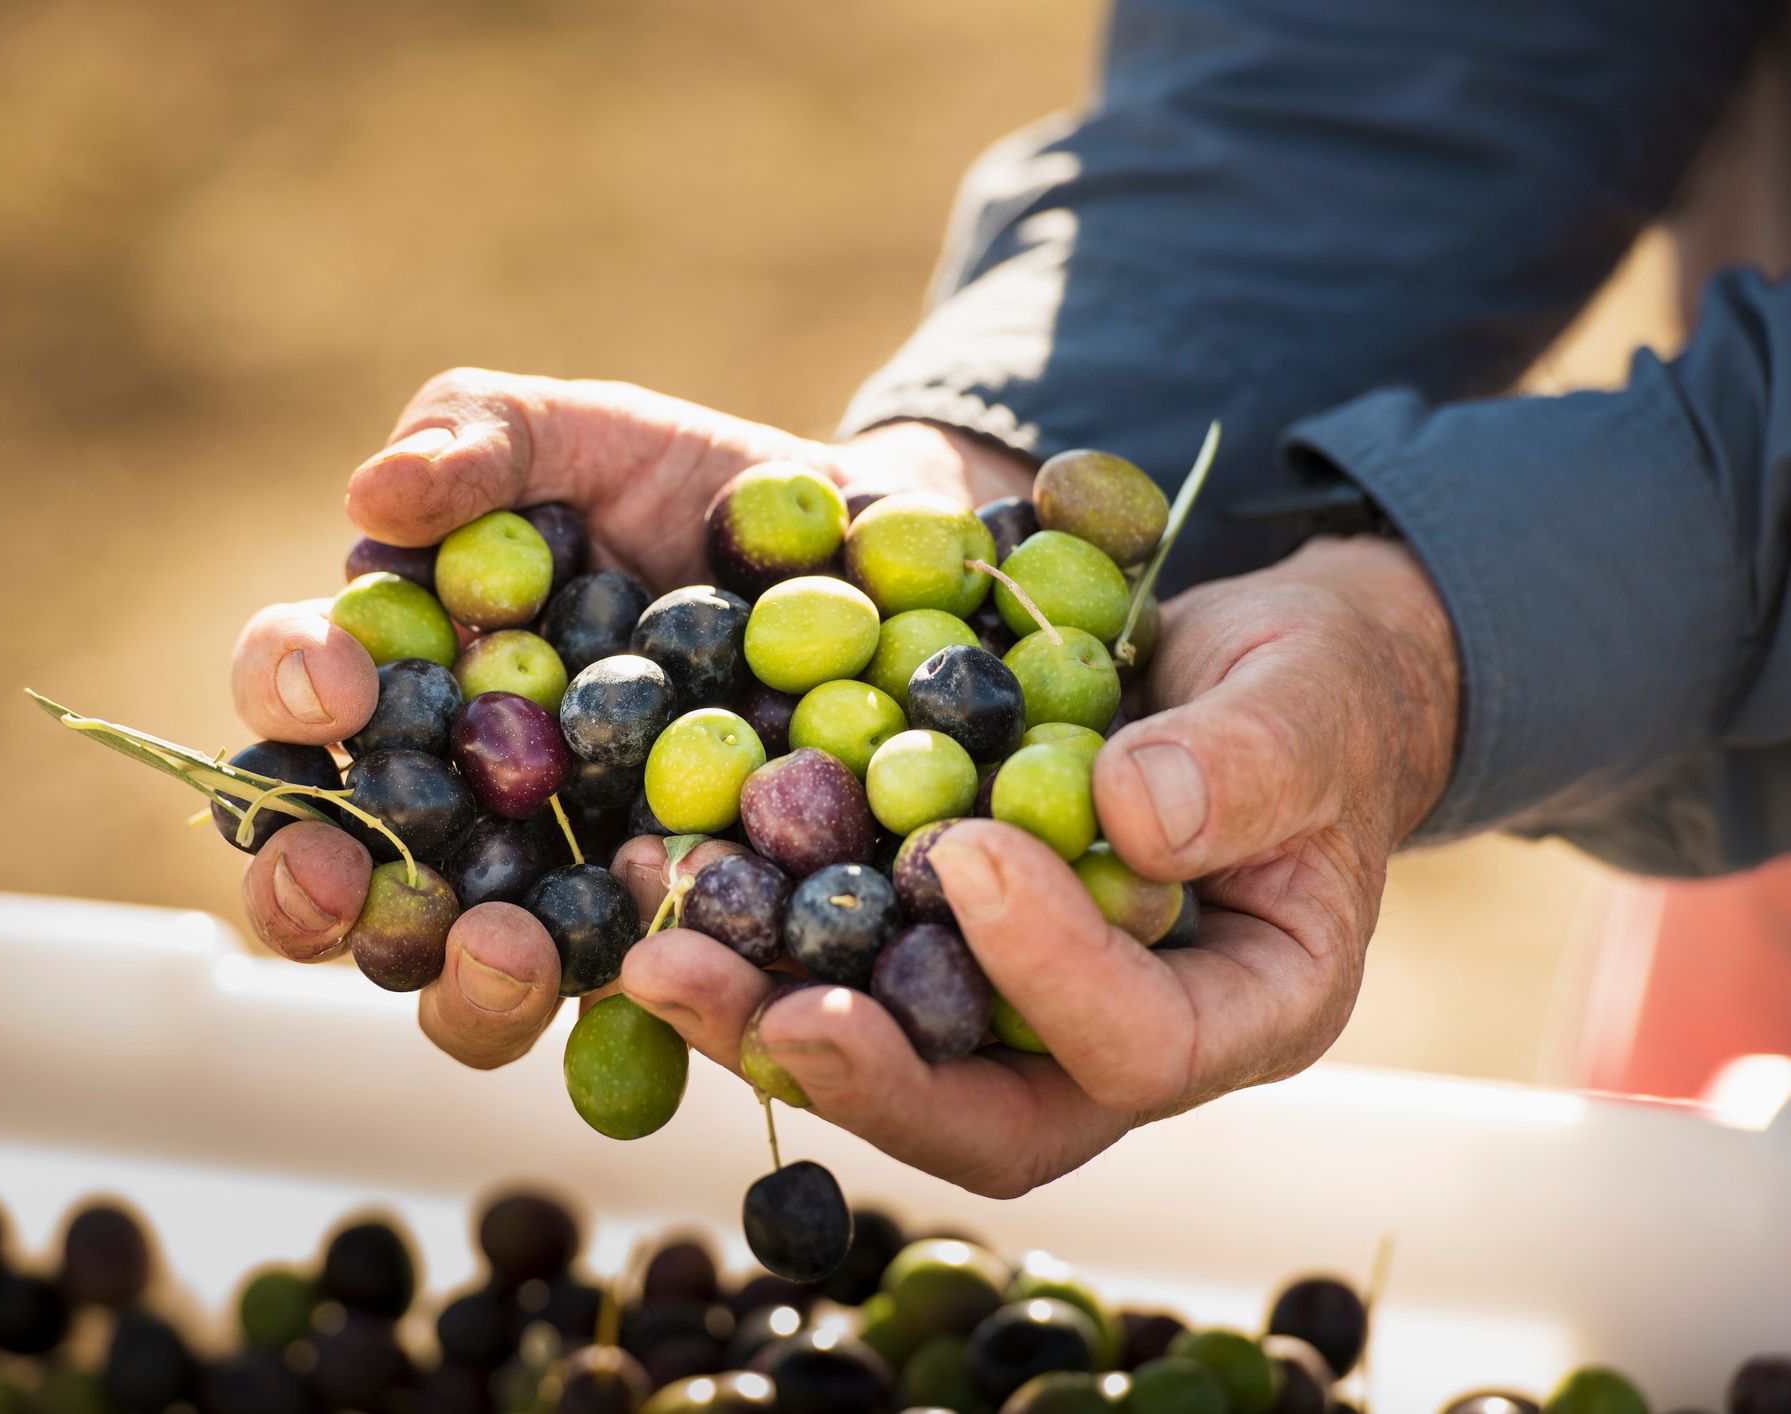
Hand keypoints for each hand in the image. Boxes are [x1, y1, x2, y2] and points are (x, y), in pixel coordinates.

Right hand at [225, 369, 1031, 1066]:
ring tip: (509, 951)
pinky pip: (636, 1018)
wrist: (851, 549)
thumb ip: (482, 439)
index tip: (339, 681)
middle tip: (346, 876)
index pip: (290, 701)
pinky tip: (661, 986)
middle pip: (332, 883)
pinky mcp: (669, 949)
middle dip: (311, 891)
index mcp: (397, 685)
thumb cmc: (682, 485)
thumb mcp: (582, 433)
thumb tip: (372, 497)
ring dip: (462, 987)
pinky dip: (634, 1014)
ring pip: (459, 989)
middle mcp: (449, 811)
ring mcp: (555, 895)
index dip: (286, 693)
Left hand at [620, 535, 1460, 1195]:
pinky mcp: (939, 952)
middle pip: (983, 1118)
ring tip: (650, 948)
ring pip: (888, 1062)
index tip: (970, 851)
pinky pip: (844, 969)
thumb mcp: (1311, 698)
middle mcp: (1116, 1044)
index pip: (1142, 1048)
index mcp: (1245, 1012)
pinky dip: (755, 934)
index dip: (1051, 972)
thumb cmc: (1308, 691)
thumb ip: (1249, 758)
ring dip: (759, 1018)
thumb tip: (1129, 816)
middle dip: (851, 1069)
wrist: (1250, 679)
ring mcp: (1020, 1014)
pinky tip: (665, 869)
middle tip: (727, 996)